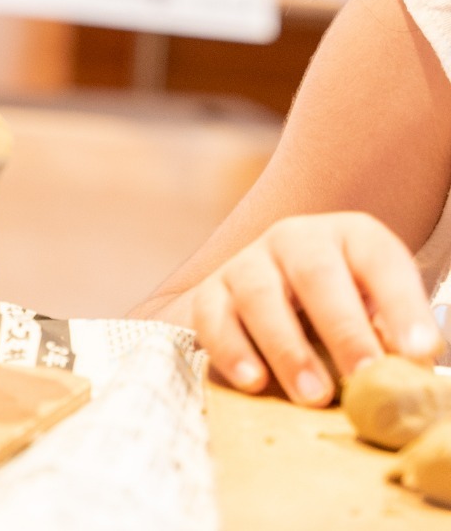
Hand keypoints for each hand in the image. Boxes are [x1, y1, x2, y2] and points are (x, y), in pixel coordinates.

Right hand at [191, 212, 441, 404]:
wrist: (279, 299)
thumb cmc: (346, 314)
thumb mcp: (380, 314)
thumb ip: (396, 339)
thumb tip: (412, 374)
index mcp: (350, 237)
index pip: (380, 260)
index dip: (402, 305)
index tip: (422, 352)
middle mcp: (295, 239)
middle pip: (316, 274)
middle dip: (343, 330)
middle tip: (366, 377)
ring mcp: (246, 263)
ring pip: (259, 295)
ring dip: (288, 349)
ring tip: (315, 396)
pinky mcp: (210, 293)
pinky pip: (212, 317)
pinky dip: (231, 351)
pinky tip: (255, 382)